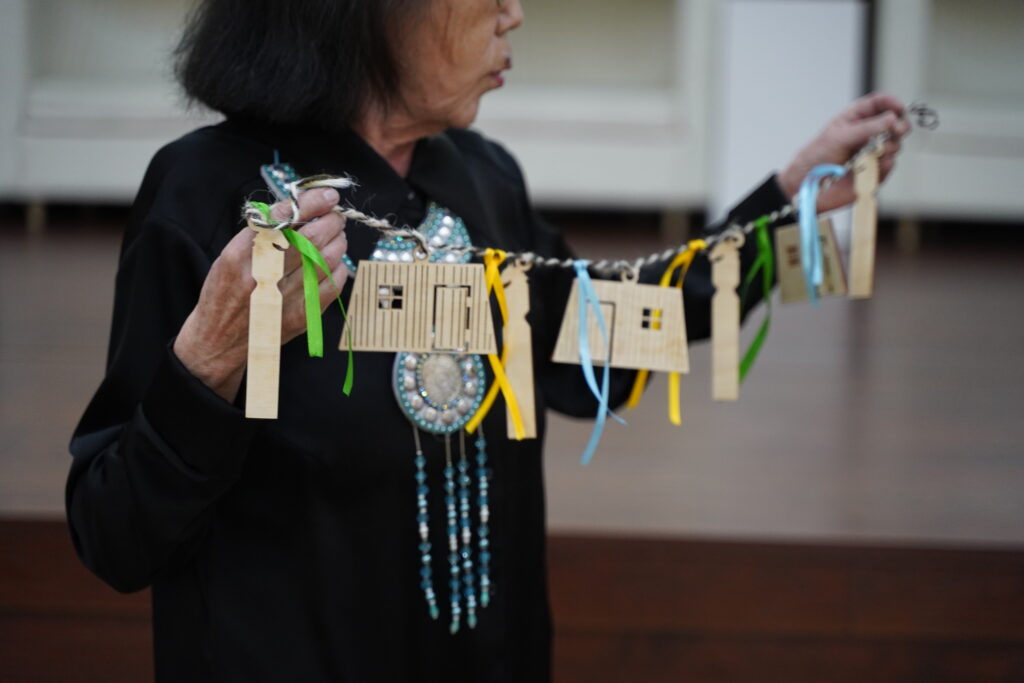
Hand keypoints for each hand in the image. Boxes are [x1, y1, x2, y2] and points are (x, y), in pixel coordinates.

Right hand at [173, 188, 348, 401]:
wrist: (216, 343)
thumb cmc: (223, 294)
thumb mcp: (229, 257)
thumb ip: (261, 235)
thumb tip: (298, 208)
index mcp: (238, 256)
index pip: (279, 220)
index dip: (308, 204)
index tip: (326, 195)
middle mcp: (259, 277)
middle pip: (308, 239)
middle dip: (330, 221)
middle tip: (335, 214)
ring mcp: (281, 299)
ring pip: (323, 261)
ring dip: (337, 242)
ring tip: (336, 235)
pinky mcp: (298, 318)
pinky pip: (330, 287)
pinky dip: (338, 270)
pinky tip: (335, 263)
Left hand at [777, 92, 911, 212]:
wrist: (808, 187)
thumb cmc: (816, 157)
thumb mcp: (839, 137)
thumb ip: (867, 128)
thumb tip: (892, 119)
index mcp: (856, 119)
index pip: (880, 103)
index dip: (892, 103)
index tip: (900, 109)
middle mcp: (868, 134)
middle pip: (896, 123)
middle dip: (900, 126)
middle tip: (896, 131)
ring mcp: (873, 153)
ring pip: (896, 144)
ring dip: (890, 147)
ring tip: (872, 153)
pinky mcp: (875, 171)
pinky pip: (890, 165)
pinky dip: (884, 164)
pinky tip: (870, 167)